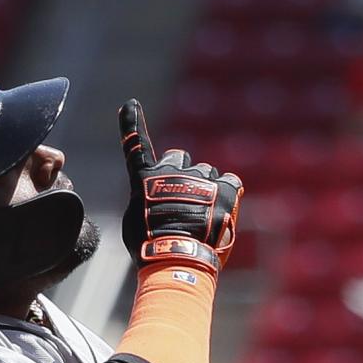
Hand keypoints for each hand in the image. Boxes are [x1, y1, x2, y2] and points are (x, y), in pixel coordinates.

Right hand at [119, 100, 244, 276]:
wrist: (177, 258)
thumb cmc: (150, 248)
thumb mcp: (135, 225)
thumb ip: (146, 203)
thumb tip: (156, 202)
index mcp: (145, 179)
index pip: (135, 145)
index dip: (131, 124)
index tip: (131, 104)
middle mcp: (171, 171)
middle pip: (179, 157)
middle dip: (181, 172)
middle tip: (184, 201)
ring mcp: (199, 178)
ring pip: (206, 174)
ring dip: (205, 189)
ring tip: (202, 218)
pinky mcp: (225, 189)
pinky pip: (231, 181)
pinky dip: (229, 193)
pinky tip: (223, 211)